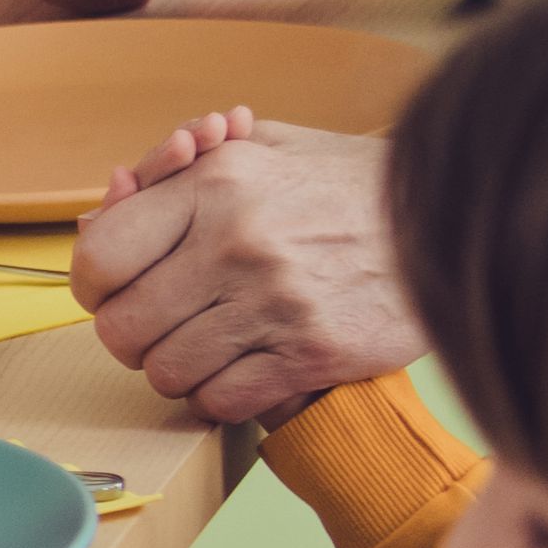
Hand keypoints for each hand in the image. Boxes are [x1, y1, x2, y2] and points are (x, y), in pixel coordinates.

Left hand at [71, 109, 415, 423]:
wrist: (454, 213)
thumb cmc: (345, 183)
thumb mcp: (263, 147)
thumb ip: (177, 170)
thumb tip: (111, 194)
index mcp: (214, 185)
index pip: (99, 257)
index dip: (93, 286)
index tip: (114, 291)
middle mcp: (236, 244)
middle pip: (121, 329)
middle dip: (133, 336)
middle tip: (163, 325)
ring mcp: (274, 304)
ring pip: (166, 372)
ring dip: (178, 368)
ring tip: (209, 345)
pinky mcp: (313, 354)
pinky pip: (221, 401)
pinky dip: (222, 394)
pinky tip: (246, 367)